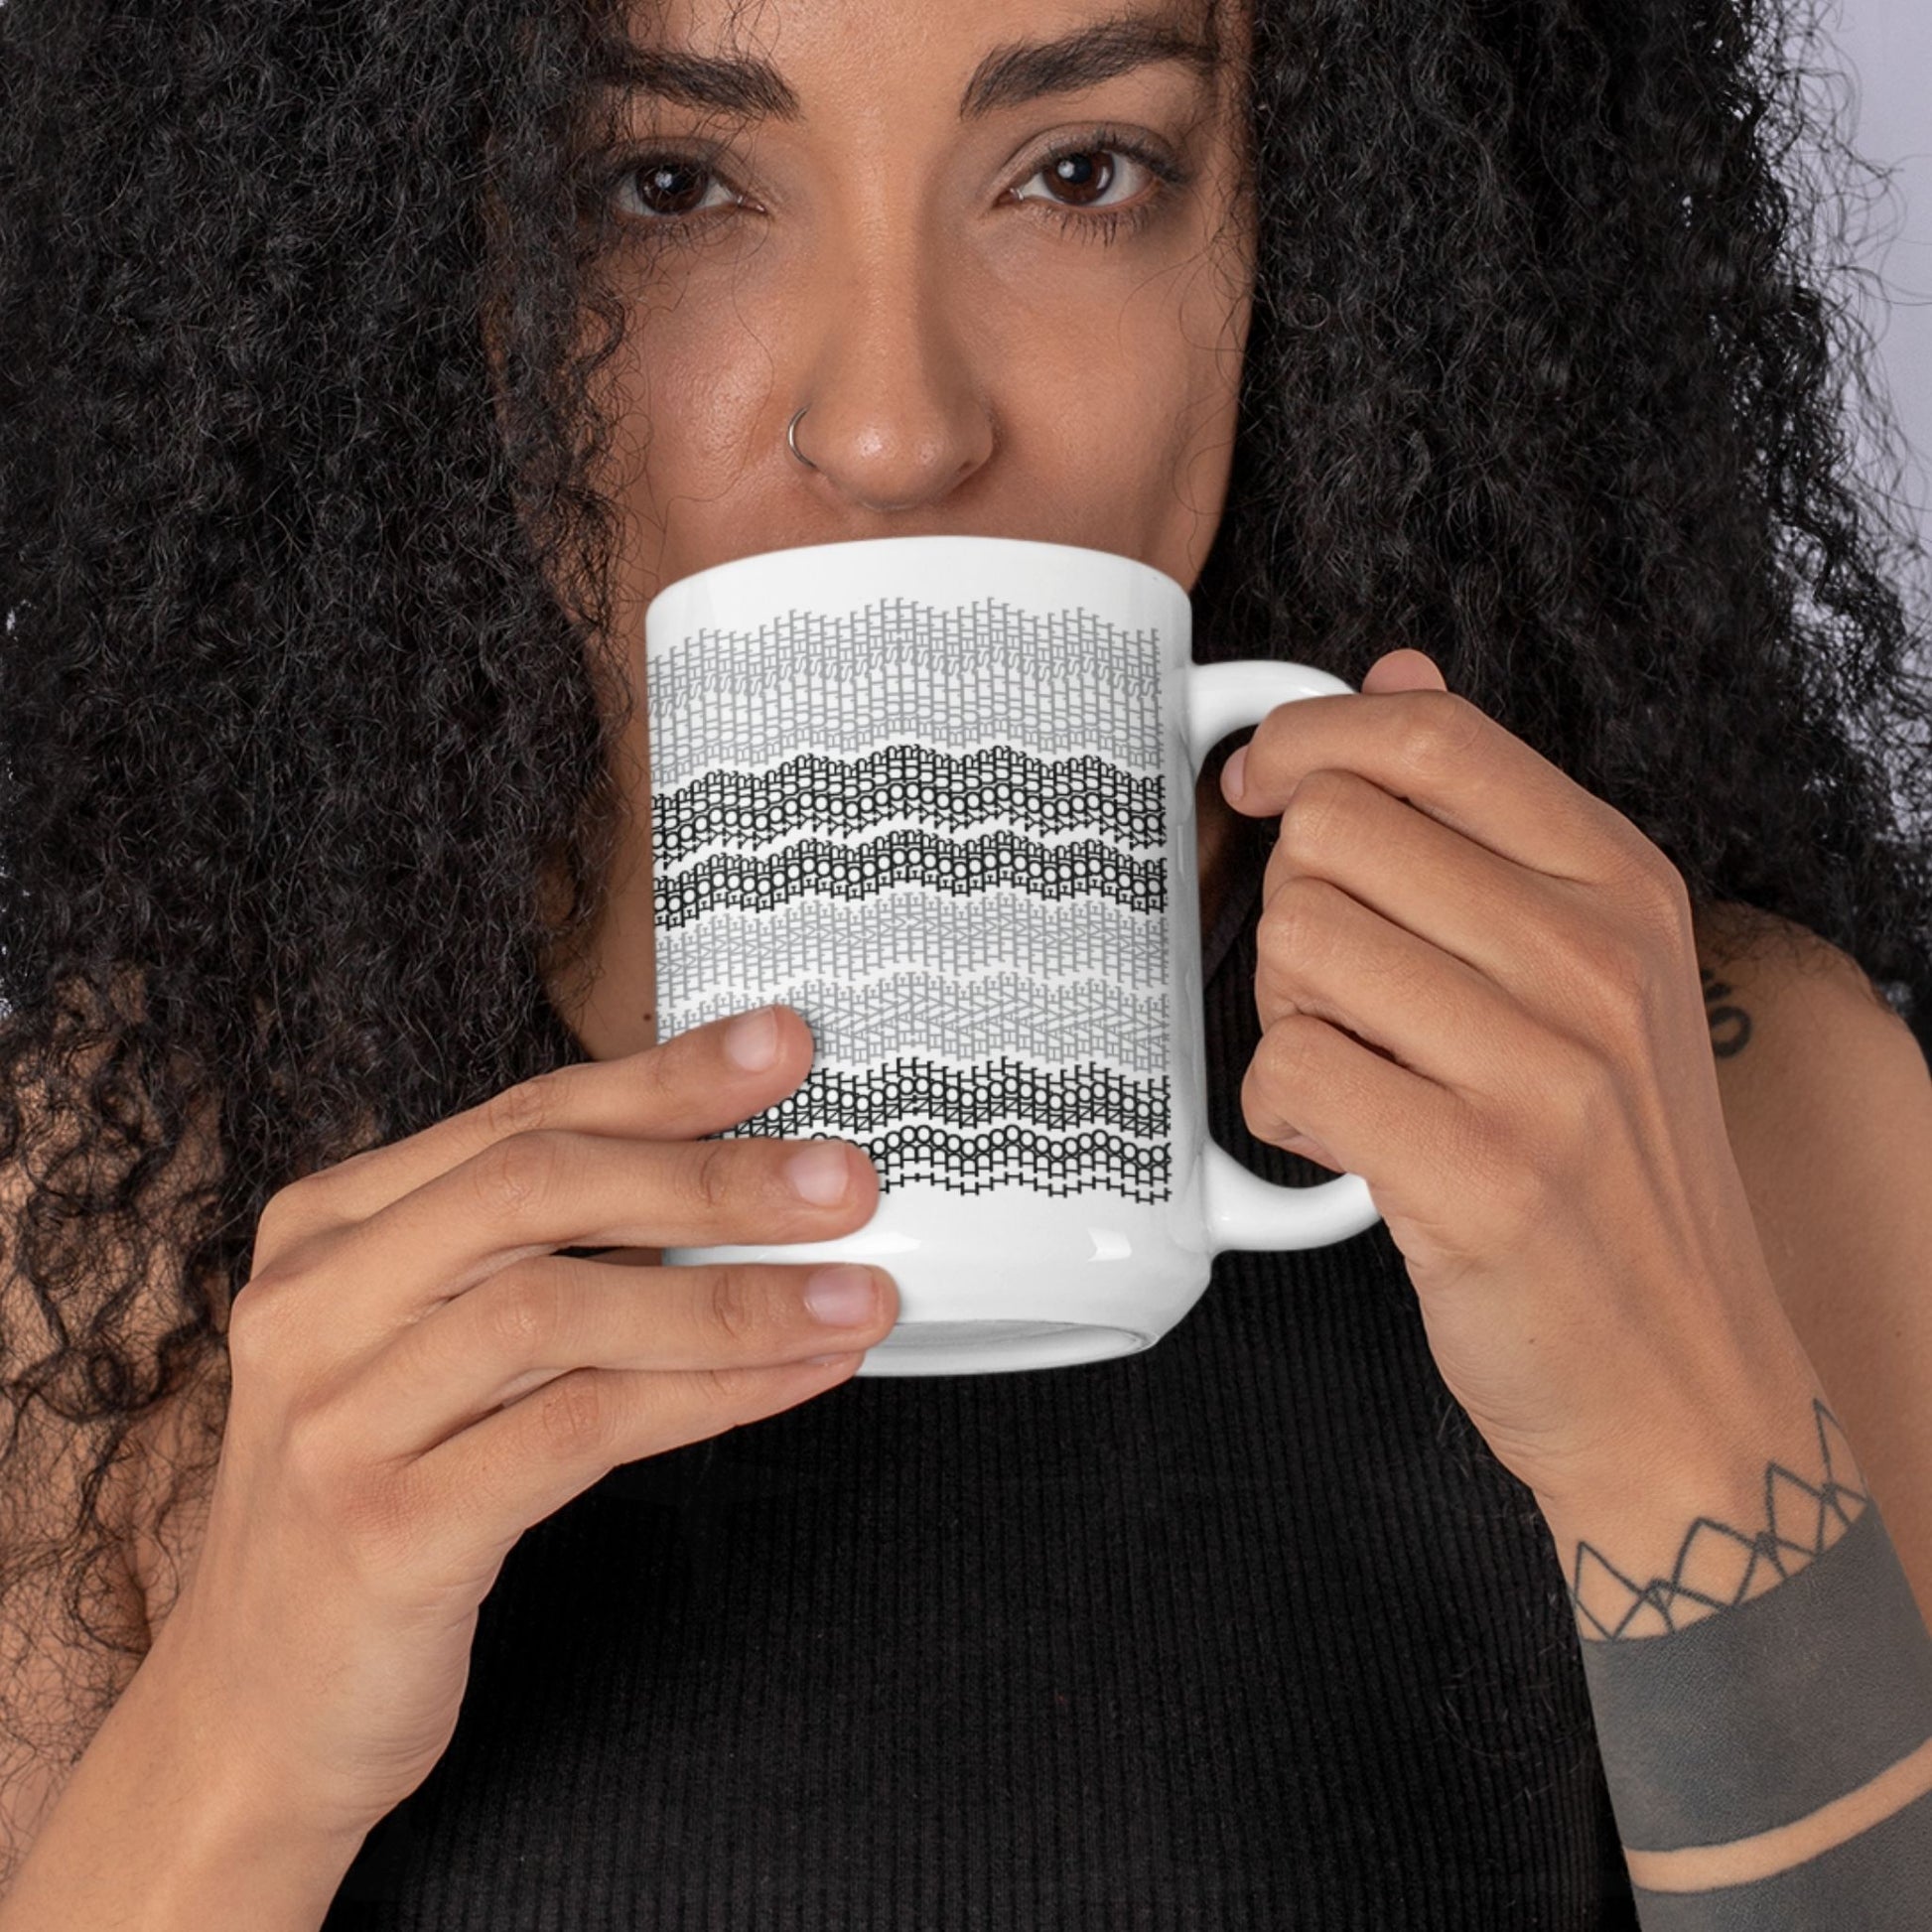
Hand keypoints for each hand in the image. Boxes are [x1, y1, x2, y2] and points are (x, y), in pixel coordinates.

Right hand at [142, 1009, 891, 1842]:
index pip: (519, 1119)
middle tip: (843, 1180)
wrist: (258, 1712)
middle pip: (536, 1190)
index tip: (780, 1048)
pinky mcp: (386, 1529)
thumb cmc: (382, 1501)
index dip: (663, 1080)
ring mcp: (337, 1416)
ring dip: (734, 1297)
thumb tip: (732, 1182)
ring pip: (562, 1308)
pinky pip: (580, 1430)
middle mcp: (314, 1303)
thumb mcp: (434, 1351)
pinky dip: (710, 1393)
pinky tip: (798, 1376)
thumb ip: (541, 1260)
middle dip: (709, 1175)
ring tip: (854, 1293)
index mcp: (327, 1231)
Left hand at [1221, 649, 1801, 1508]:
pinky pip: (1288, 1069)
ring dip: (1285, 1010)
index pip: (1433, 741)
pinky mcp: (1481, 1178)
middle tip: (1339, 988)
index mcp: (1622, 888)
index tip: (1262, 779)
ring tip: (1358, 1068)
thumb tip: (1397, 669)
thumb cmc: (1610, 1171)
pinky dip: (1280, 1109)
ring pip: (1296, 943)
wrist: (1682, 1377)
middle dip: (1294, 906)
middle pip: (1333, 836)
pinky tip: (1340, 1137)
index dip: (1311, 738)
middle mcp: (1595, 962)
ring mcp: (1547, 1072)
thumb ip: (1488, 817)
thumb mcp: (1592, 972)